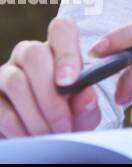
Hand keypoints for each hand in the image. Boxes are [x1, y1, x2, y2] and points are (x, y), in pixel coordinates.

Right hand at [0, 16, 99, 137]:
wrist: (46, 137)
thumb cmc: (69, 117)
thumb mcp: (83, 112)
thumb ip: (86, 103)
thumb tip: (87, 94)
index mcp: (57, 48)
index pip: (61, 29)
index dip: (66, 51)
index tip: (71, 81)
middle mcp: (28, 54)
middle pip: (33, 54)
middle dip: (50, 93)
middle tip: (63, 122)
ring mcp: (5, 73)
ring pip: (15, 80)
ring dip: (35, 113)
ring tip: (50, 133)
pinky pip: (0, 107)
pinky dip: (18, 126)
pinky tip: (32, 137)